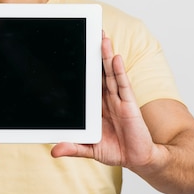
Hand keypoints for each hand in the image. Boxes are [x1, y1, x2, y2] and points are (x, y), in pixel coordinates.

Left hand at [51, 35, 164, 168]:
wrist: (139, 159)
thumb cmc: (116, 151)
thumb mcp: (90, 149)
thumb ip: (73, 147)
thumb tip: (53, 150)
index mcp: (96, 106)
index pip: (88, 84)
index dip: (84, 68)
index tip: (76, 51)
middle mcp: (107, 99)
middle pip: (100, 73)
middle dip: (96, 54)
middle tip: (91, 34)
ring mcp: (119, 100)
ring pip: (111, 74)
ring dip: (106, 56)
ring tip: (102, 39)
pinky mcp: (129, 104)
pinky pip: (123, 85)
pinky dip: (119, 71)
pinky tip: (116, 58)